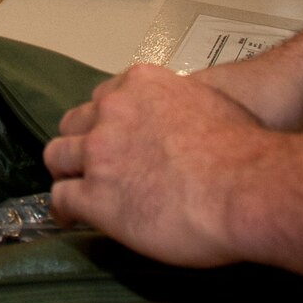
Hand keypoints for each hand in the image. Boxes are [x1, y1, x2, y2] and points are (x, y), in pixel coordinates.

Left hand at [44, 64, 273, 267]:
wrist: (244, 186)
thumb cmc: (242, 149)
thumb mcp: (211, 103)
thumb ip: (182, 105)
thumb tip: (185, 123)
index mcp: (141, 85)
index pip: (106, 98)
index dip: (108, 120)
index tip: (113, 136)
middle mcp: (113, 111)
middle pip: (75, 123)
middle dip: (82, 142)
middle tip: (91, 163)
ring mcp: (99, 152)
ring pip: (59, 156)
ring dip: (67, 172)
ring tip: (73, 188)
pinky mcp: (95, 196)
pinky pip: (62, 198)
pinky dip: (63, 209)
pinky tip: (69, 217)